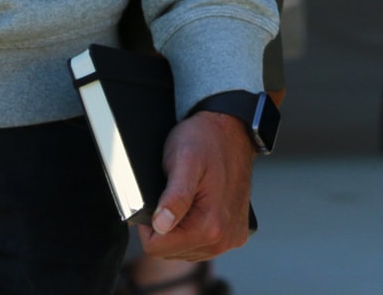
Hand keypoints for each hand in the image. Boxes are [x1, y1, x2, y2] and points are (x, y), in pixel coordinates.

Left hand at [137, 109, 255, 261]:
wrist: (233, 131)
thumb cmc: (205, 140)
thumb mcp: (184, 160)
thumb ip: (174, 196)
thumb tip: (161, 225)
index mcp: (210, 226)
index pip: (156, 247)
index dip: (148, 224)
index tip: (157, 199)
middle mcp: (223, 239)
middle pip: (170, 251)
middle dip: (164, 226)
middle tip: (173, 194)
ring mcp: (230, 239)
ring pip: (183, 250)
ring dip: (179, 227)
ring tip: (187, 197)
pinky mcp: (234, 234)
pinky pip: (200, 244)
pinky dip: (194, 227)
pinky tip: (199, 204)